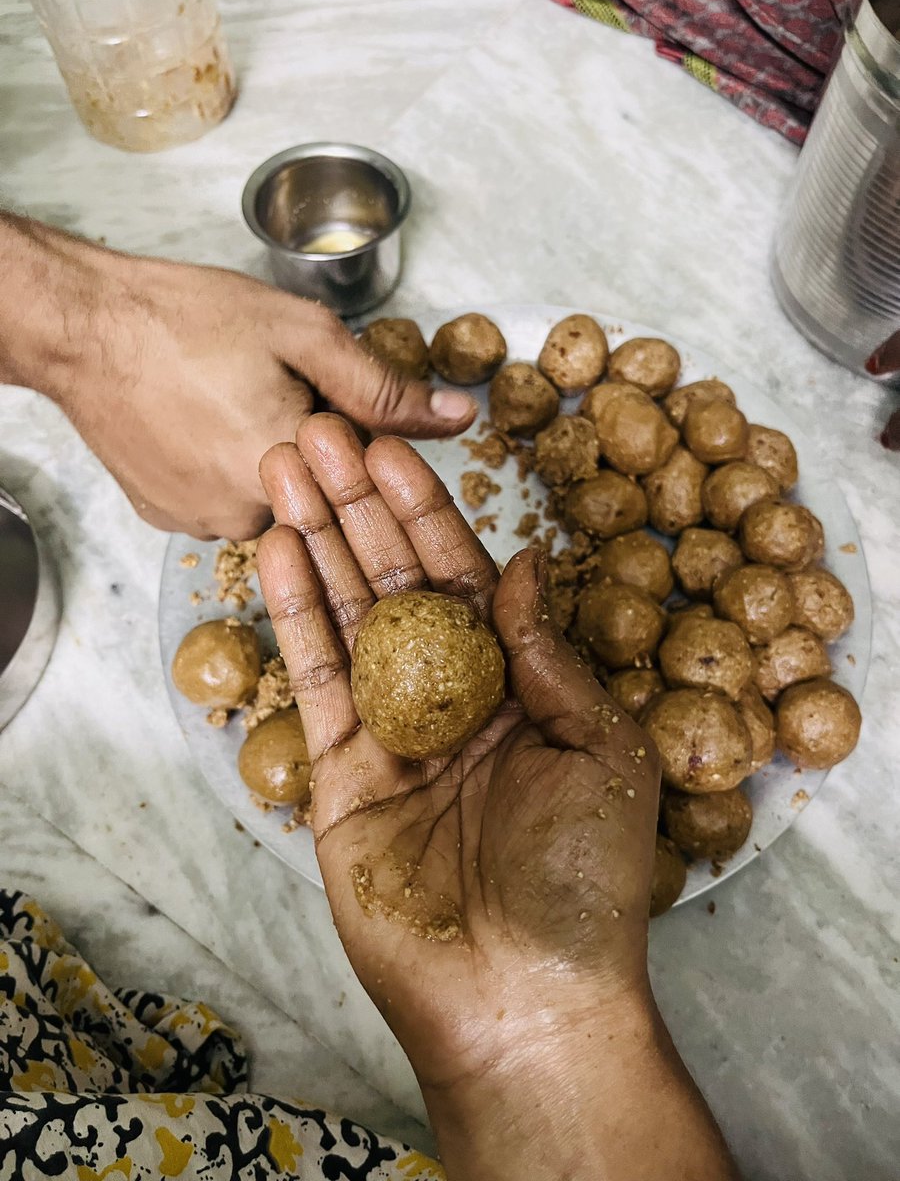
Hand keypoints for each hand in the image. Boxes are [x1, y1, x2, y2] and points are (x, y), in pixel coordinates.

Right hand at [1, 215, 475, 539]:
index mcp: (293, 470)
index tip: (335, 399)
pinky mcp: (171, 522)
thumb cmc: (186, 317)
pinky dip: (230, 473)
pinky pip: (226, 506)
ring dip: (274, 462)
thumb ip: (386, 389)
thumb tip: (458, 418)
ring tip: (234, 400)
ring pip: (276, 504)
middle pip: (324, 496)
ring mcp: (205, 526)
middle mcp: (251, 516)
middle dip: (320, 449)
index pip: (371, 480)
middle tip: (273, 387)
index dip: (363, 435)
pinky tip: (207, 425)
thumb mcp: (305, 335)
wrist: (79, 327)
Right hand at [257, 414, 737, 1180]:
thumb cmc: (583, 879)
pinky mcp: (340, 777)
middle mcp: (451, 699)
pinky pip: (315, 681)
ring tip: (284, 468)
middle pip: (396, 582)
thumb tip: (522, 562)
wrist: (524, 997)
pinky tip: (277, 551)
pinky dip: (295, 615)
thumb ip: (547, 654)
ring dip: (317, 540)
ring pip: (348, 616)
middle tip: (322, 430)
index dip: (429, 512)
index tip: (394, 447)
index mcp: (519, 688)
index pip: (465, 578)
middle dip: (359, 507)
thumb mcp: (600, 750)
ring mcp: (391, 734)